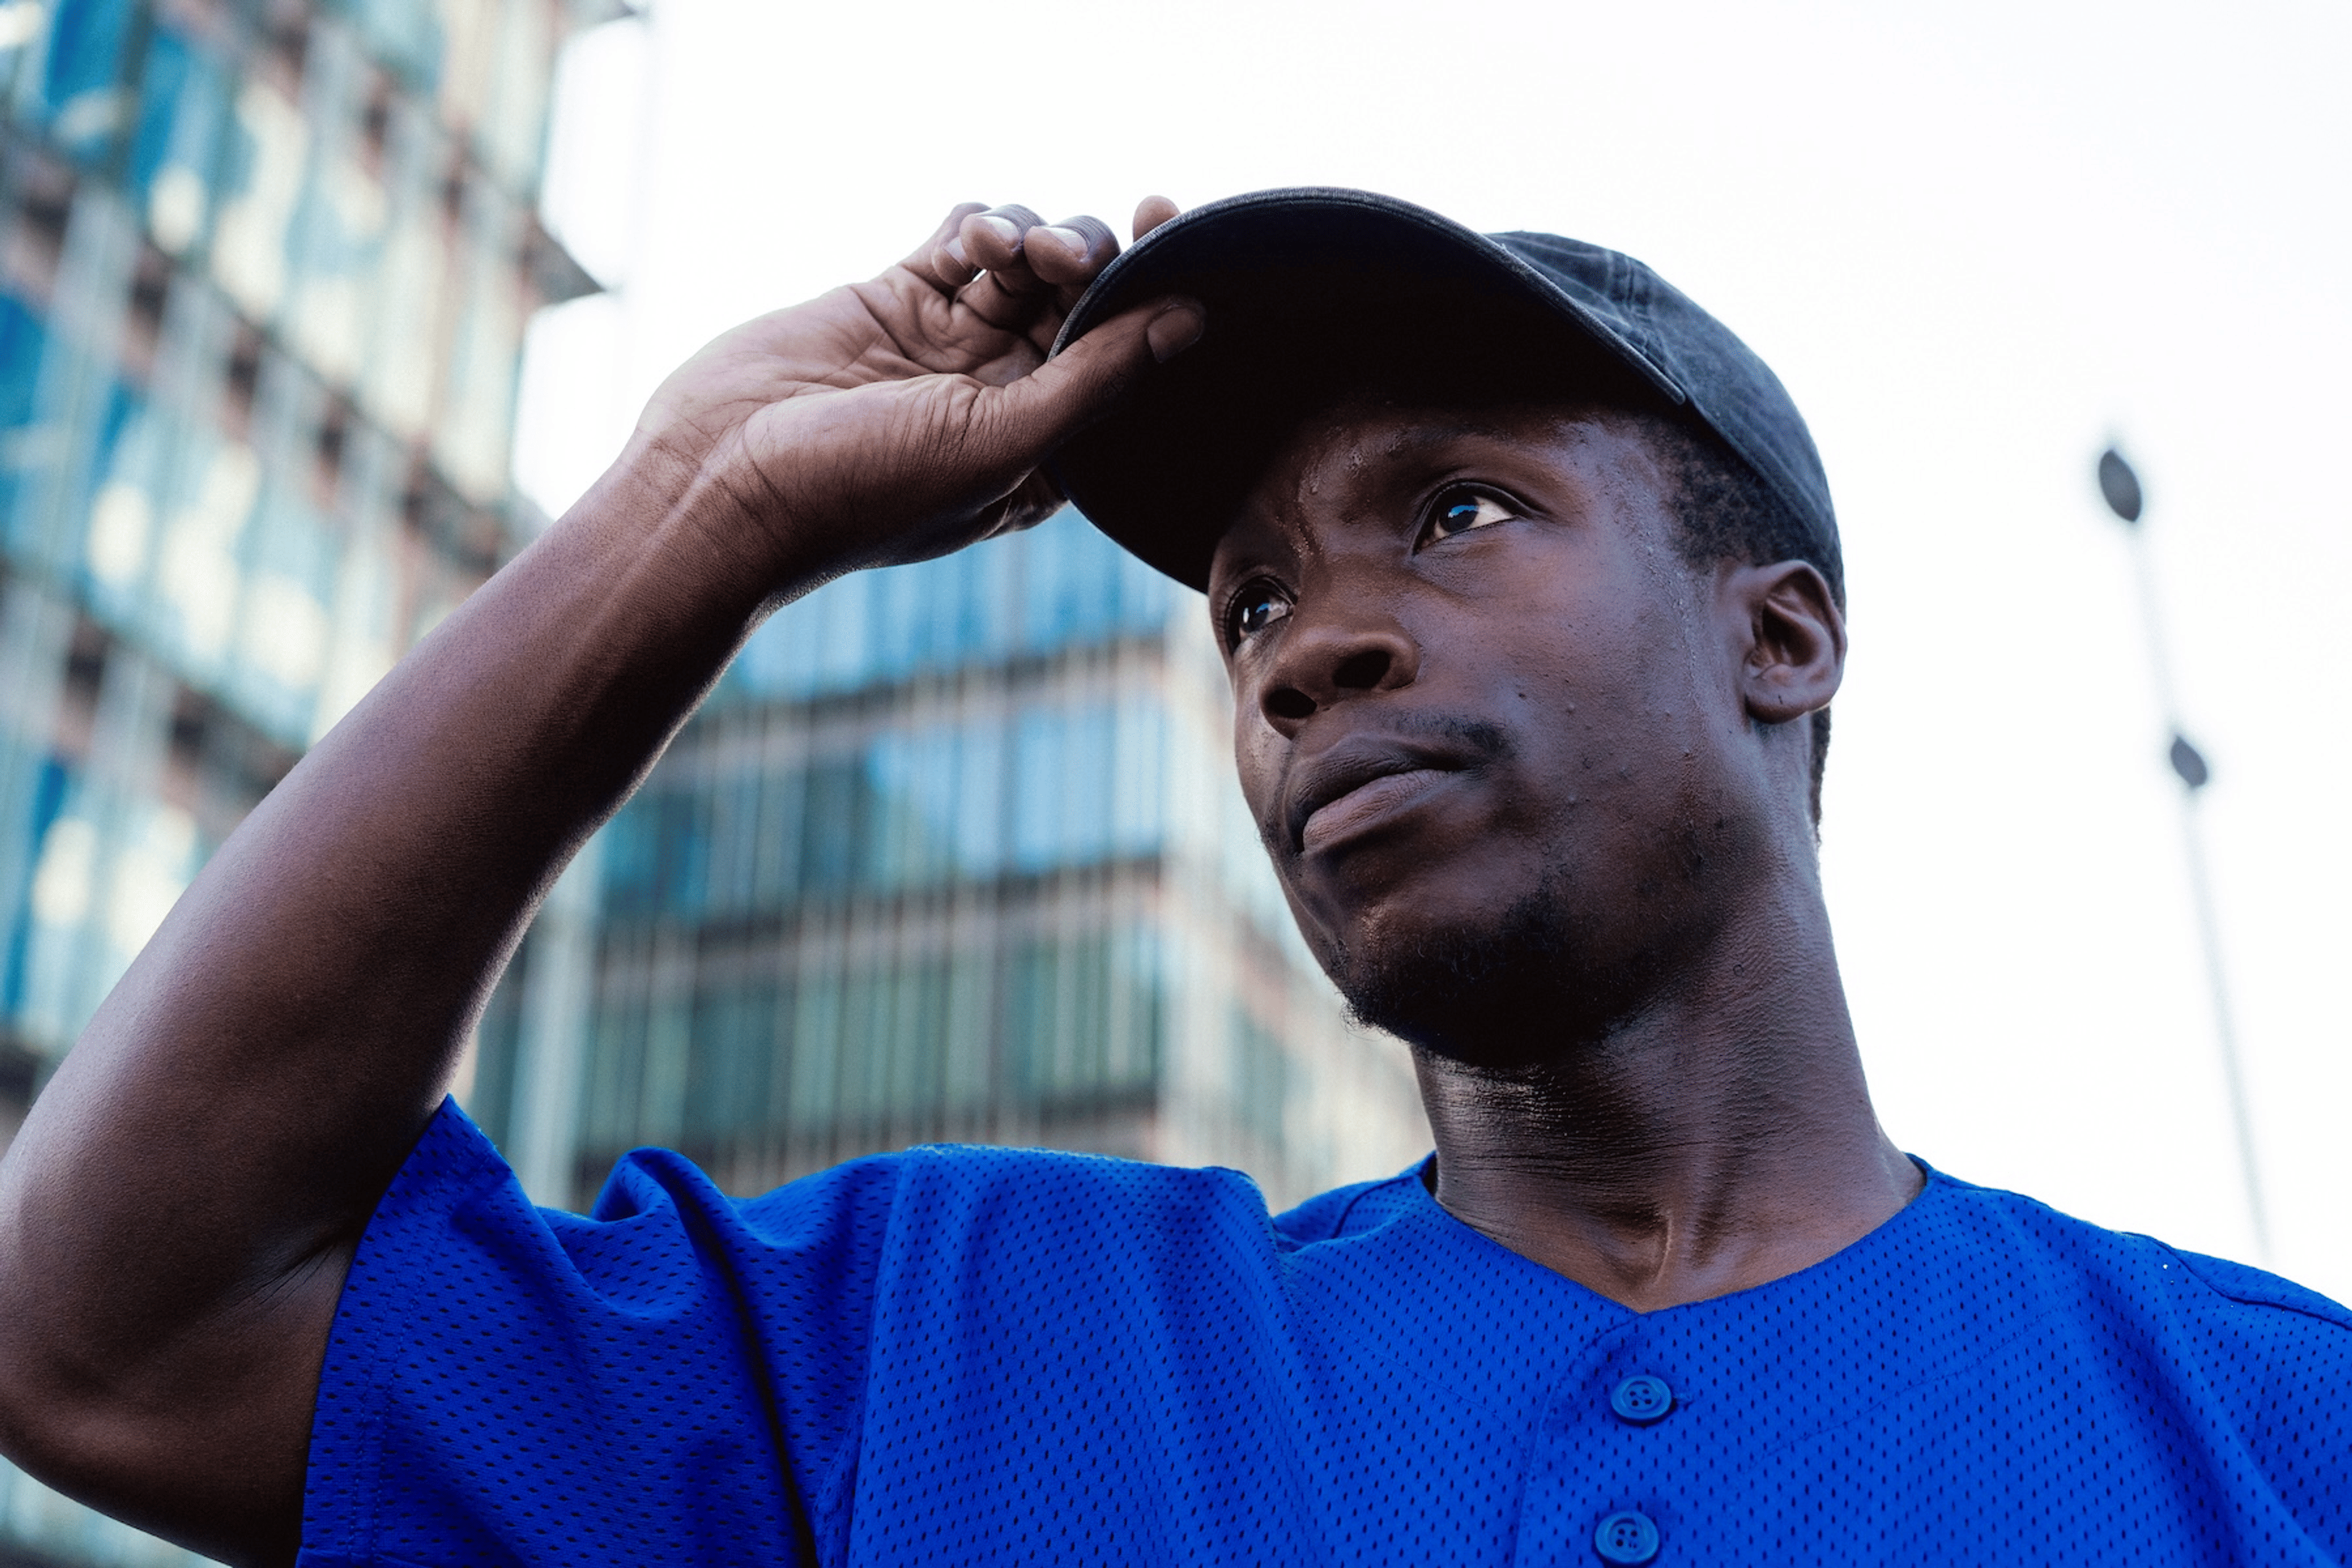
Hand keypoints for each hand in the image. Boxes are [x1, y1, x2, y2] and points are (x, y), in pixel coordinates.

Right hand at [634, 196, 1196, 585]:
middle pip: (1085, 302)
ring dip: (1034, 237)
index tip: (1171, 230)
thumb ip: (1095, 379)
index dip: (1155, 294)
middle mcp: (1006, 397)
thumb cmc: (862, 493)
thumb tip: (1191, 320)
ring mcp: (949, 345)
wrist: (720, 484)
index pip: (1128, 362)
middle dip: (1092, 262)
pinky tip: (974, 238)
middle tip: (1069, 255)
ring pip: (1028, 262)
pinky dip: (981, 226)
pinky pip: (962, 242)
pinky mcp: (895, 299)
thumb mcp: (1001, 441)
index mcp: (1047, 453)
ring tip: (1012, 250)